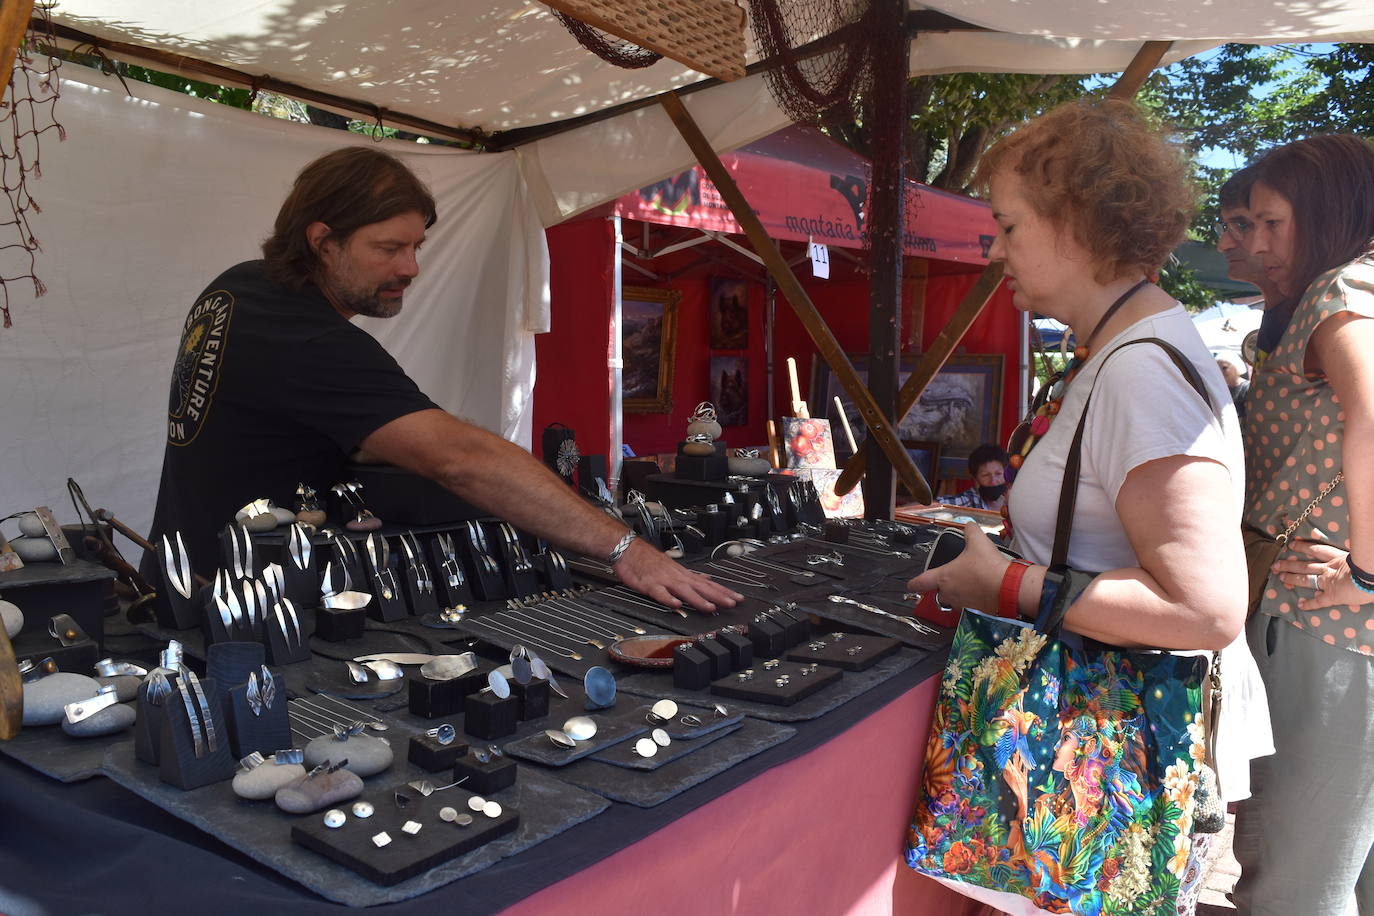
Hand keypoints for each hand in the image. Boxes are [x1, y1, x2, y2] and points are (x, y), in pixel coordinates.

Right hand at [613, 539, 741, 613]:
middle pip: (701, 587)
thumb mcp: (674, 568)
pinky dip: (668, 599)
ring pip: (684, 590)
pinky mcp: (650, 584)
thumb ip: (690, 576)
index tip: (738, 598)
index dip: (724, 591)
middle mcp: (678, 577)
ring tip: (710, 608)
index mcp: (684, 575)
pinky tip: (677, 605)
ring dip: (698, 599)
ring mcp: (664, 580)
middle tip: (733, 603)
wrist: (629, 549)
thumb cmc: (650, 560)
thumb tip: (707, 578)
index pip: (709, 583)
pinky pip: (660, 593)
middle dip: (718, 596)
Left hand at [905, 521, 1008, 613]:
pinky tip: (983, 595)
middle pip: (938, 594)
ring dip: (959, 596)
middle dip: (943, 588)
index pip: (921, 582)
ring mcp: (961, 606)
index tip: (911, 584)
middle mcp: (949, 594)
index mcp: (944, 577)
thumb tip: (969, 525)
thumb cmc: (989, 567)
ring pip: (954, 602)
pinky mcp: (974, 614)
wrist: (1008, 589)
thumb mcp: (978, 541)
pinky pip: (968, 610)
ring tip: (973, 586)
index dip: (914, 583)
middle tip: (954, 580)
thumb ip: (970, 531)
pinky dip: (973, 603)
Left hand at [1274, 541, 1373, 610]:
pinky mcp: (1333, 595)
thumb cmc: (1372, 564)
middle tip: (1276, 564)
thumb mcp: (1363, 555)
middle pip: (1306, 564)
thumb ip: (1357, 556)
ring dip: (1293, 578)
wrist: (1373, 575)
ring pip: (1307, 578)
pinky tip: (1300, 605)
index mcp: (1339, 558)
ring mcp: (1330, 582)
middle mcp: (1331, 568)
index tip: (1292, 544)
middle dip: (1290, 564)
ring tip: (1280, 577)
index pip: (1318, 550)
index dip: (1304, 547)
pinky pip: (1319, 601)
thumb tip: (1359, 554)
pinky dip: (1310, 604)